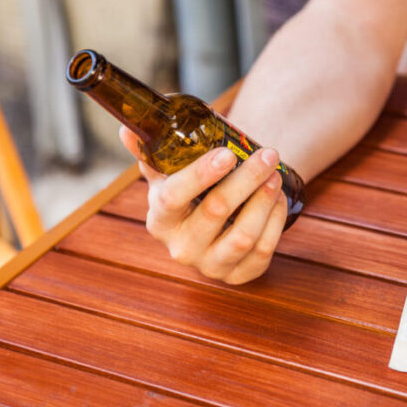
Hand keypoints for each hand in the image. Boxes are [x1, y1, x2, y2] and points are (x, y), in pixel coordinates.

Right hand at [119, 126, 287, 283]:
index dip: (200, 174)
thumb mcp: (168, 174)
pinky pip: (263, 250)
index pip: (173, 196)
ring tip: (275, 174)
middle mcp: (181, 248)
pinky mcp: (239, 275)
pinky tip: (278, 199)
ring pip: (244, 235)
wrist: (213, 223)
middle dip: (246, 178)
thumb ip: (150, 151)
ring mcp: (211, 266)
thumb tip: (128, 131)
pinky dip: (276, 220)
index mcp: (160, 220)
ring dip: (265, 200)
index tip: (227, 153)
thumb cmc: (190, 192)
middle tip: (267, 154)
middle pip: (216, 210)